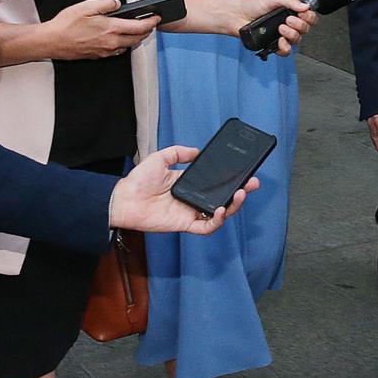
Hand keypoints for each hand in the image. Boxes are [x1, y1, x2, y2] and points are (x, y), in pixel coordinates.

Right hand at [39, 0, 158, 59]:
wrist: (52, 42)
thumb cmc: (66, 24)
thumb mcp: (86, 6)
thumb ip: (105, 3)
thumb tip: (116, 3)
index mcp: (111, 29)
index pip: (139, 27)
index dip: (151, 22)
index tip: (157, 17)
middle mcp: (111, 42)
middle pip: (137, 38)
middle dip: (147, 30)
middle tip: (150, 23)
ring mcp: (105, 51)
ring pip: (128, 46)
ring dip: (136, 38)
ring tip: (137, 29)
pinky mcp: (99, 55)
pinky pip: (117, 51)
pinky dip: (124, 44)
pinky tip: (120, 38)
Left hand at [110, 145, 258, 234]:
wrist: (125, 198)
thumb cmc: (139, 180)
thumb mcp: (161, 157)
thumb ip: (179, 152)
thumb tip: (197, 151)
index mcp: (189, 184)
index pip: (215, 183)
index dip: (230, 179)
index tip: (243, 172)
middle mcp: (193, 199)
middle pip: (223, 199)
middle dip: (241, 193)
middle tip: (252, 184)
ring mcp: (190, 213)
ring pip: (219, 214)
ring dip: (233, 206)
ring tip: (240, 194)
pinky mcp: (185, 225)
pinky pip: (206, 227)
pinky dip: (216, 220)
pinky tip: (220, 209)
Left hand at [239, 0, 317, 55]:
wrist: (237, 16)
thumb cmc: (252, 5)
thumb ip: (290, 1)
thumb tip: (305, 6)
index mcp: (290, 12)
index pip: (308, 17)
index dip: (309, 17)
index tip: (303, 14)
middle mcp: (287, 24)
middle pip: (305, 29)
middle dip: (299, 24)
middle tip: (287, 19)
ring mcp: (281, 35)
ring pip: (297, 40)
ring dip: (292, 34)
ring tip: (281, 28)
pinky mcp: (273, 45)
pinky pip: (285, 51)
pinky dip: (285, 47)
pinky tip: (280, 40)